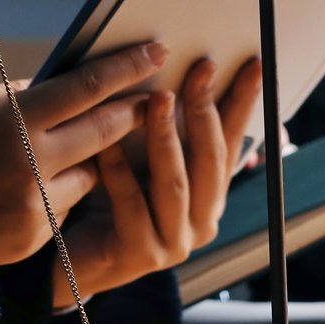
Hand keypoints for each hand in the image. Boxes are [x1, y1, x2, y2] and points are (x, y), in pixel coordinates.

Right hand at [0, 41, 166, 266]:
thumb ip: (26, 99)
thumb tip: (75, 89)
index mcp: (15, 118)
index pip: (87, 87)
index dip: (127, 69)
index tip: (157, 53)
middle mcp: (31, 161)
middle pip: (104, 131)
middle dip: (133, 115)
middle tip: (155, 100)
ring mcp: (36, 202)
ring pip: (88, 177)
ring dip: (81, 167)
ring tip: (36, 165)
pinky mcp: (36, 235)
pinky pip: (63, 209)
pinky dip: (52, 200)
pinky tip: (16, 198)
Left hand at [56, 57, 263, 300]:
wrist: (71, 258)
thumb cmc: (104, 199)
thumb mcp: (143, 159)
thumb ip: (167, 130)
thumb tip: (183, 77)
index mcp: (209, 195)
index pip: (234, 142)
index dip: (244, 103)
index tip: (252, 65)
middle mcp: (200, 221)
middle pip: (211, 161)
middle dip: (206, 110)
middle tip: (201, 68)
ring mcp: (173, 242)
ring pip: (175, 183)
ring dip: (167, 137)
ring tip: (159, 97)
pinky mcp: (139, 255)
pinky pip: (131, 205)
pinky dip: (119, 171)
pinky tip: (107, 143)